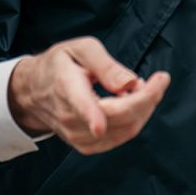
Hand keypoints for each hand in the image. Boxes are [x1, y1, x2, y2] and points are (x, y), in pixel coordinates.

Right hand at [8, 36, 170, 154]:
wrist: (35, 90)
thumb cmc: (60, 64)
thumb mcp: (81, 49)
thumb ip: (105, 65)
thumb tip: (129, 82)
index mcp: (67, 88)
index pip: (82, 106)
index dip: (93, 116)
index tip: (100, 124)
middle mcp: (71, 118)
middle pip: (119, 117)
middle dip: (148, 98)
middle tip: (160, 78)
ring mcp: (78, 135)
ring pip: (125, 129)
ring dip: (144, 108)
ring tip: (142, 86)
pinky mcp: (87, 145)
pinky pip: (121, 137)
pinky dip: (135, 120)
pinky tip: (133, 102)